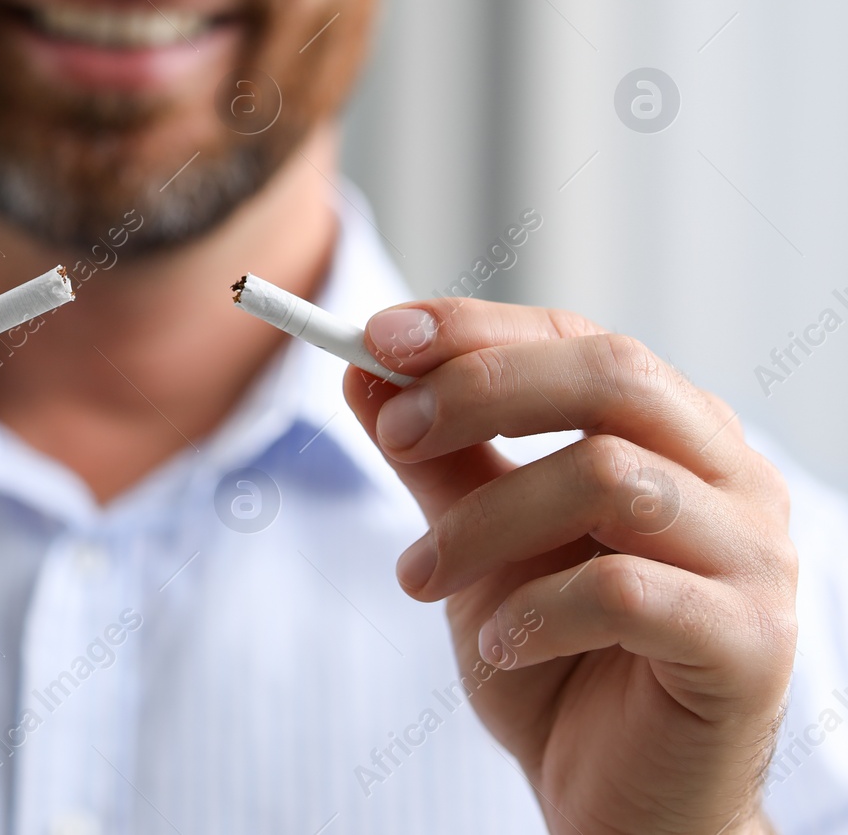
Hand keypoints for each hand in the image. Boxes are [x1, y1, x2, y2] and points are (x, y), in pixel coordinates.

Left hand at [345, 298, 795, 834]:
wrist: (614, 797)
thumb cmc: (552, 656)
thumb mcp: (476, 541)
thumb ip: (435, 456)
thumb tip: (361, 368)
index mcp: (674, 432)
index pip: (578, 340)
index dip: (476, 329)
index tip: (373, 338)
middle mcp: (732, 475)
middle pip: (612, 377)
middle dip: (481, 391)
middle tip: (392, 436)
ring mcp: (756, 556)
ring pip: (611, 477)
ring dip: (487, 522)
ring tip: (420, 578)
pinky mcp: (751, 643)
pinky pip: (628, 590)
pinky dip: (537, 610)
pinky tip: (497, 643)